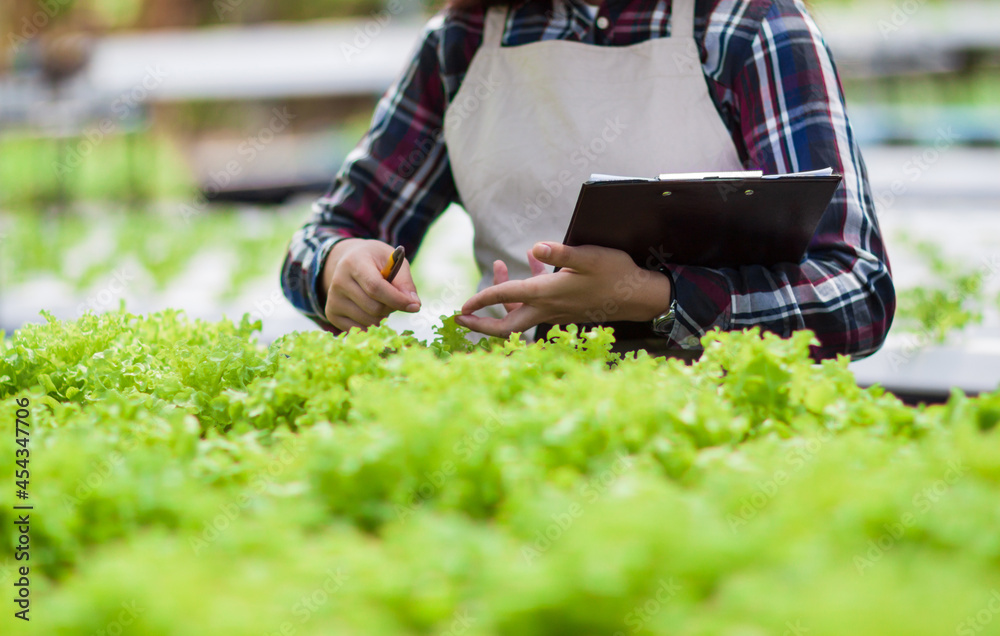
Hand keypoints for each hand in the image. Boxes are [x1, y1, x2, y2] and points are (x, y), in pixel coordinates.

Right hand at [321, 238, 420, 332]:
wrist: (349, 261)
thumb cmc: (376, 261)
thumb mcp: (393, 261)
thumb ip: (405, 282)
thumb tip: (414, 305)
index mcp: (354, 262)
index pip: (375, 287)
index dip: (397, 300)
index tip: (414, 306)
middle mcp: (338, 281)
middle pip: (374, 308)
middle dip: (392, 307)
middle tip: (394, 298)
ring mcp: (332, 299)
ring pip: (368, 321)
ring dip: (383, 316)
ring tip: (379, 300)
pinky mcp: (331, 314)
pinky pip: (360, 330)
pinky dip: (372, 324)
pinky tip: (370, 310)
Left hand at [456, 242, 671, 337]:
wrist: (639, 296)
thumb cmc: (616, 273)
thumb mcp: (589, 256)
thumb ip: (561, 253)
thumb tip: (534, 246)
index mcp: (548, 294)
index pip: (505, 299)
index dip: (480, 301)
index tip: (461, 308)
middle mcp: (548, 308)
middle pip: (506, 327)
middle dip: (480, 325)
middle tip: (459, 318)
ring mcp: (555, 313)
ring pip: (519, 314)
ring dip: (503, 297)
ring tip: (499, 266)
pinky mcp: (563, 311)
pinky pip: (536, 305)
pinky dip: (527, 289)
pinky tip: (535, 260)